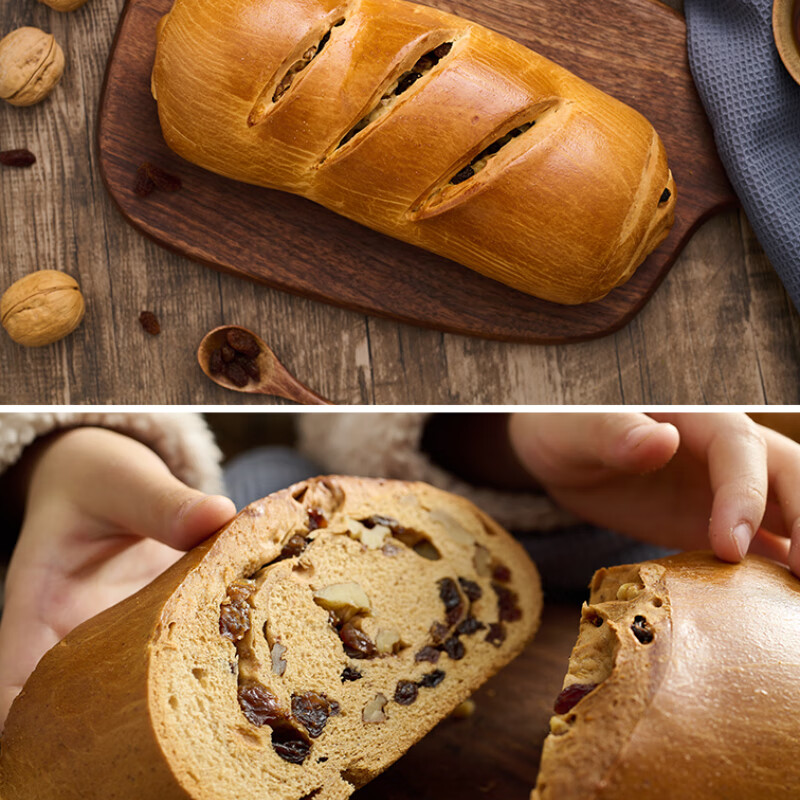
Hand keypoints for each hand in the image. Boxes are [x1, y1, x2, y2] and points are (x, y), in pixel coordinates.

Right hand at [0, 427, 235, 728]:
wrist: (109, 475)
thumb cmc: (95, 478)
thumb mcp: (122, 482)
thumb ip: (163, 503)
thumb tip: (218, 515)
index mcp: (41, 612)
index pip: (21, 688)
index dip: (38, 730)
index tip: (80, 754)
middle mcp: (78, 638)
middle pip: (83, 709)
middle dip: (120, 736)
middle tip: (177, 750)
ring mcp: (121, 638)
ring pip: (139, 691)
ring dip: (175, 708)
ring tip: (223, 723)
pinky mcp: (162, 627)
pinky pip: (182, 654)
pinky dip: (210, 664)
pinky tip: (253, 673)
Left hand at [509, 413, 799, 574]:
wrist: (562, 456)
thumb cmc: (565, 430)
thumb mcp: (576, 429)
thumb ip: (614, 433)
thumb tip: (660, 442)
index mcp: (696, 419)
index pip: (741, 450)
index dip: (745, 495)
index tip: (728, 545)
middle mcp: (726, 453)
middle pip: (791, 478)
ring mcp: (729, 491)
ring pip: (791, 513)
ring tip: (799, 601)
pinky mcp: (722, 526)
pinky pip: (765, 547)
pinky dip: (783, 576)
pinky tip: (783, 611)